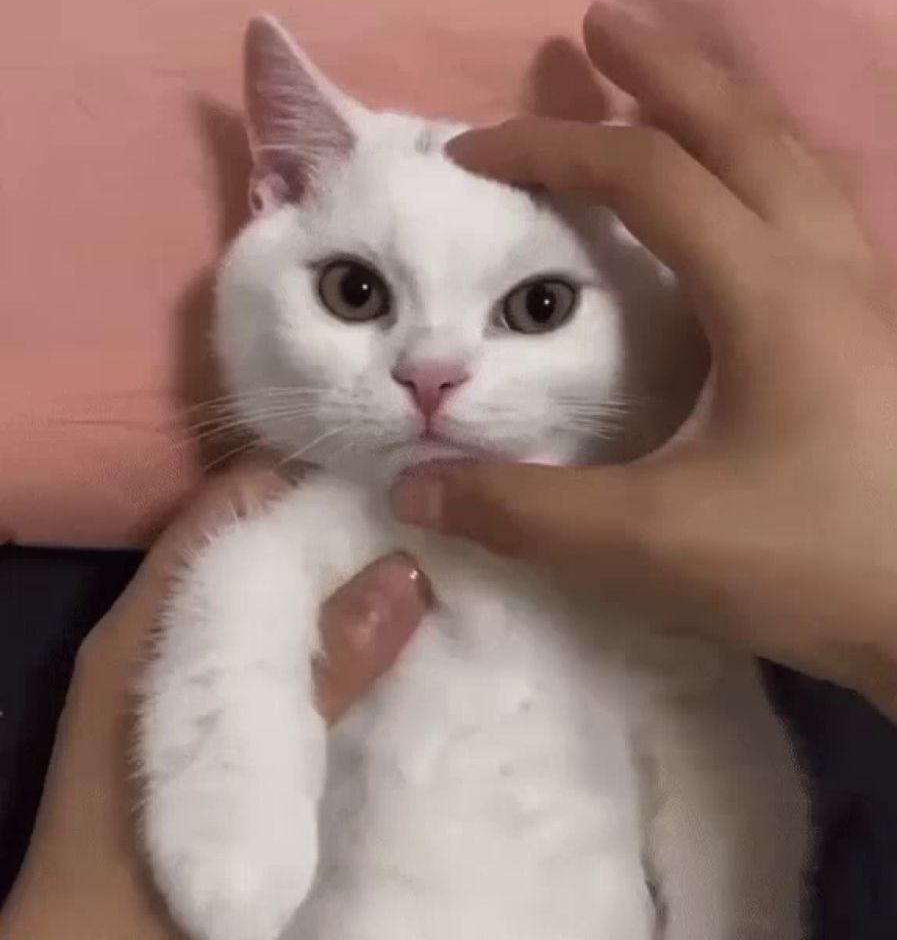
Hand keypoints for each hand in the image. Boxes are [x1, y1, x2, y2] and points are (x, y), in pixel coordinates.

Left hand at [1, 463, 427, 938]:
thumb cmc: (158, 859)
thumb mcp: (246, 761)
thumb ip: (324, 670)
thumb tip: (407, 573)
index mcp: (146, 622)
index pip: (227, 506)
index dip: (305, 482)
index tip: (387, 484)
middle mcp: (158, 633)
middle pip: (251, 546)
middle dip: (331, 533)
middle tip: (422, 530)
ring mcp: (179, 676)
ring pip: (265, 598)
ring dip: (332, 586)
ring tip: (417, 575)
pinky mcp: (206, 720)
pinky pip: (269, 649)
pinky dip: (321, 635)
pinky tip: (379, 647)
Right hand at [393, 3, 896, 716]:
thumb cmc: (820, 564)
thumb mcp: (655, 544)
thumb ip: (528, 513)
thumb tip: (415, 490)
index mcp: (771, 291)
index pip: (648, 178)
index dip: (552, 150)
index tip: (473, 151)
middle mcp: (828, 268)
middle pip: (743, 128)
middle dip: (662, 71)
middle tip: (598, 32)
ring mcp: (866, 298)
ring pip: (794, 164)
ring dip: (723, 114)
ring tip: (667, 98)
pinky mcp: (876, 338)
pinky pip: (814, 216)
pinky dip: (760, 179)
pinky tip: (738, 217)